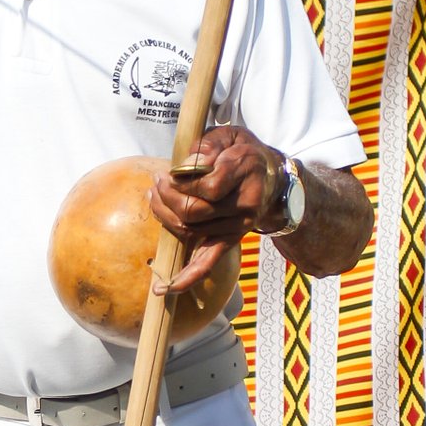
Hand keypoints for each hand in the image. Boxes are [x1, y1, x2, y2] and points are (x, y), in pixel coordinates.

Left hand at [147, 126, 284, 293]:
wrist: (271, 176)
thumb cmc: (243, 153)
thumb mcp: (229, 135)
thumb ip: (208, 144)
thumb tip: (187, 164)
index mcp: (245, 173)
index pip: (209, 186)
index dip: (182, 179)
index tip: (171, 169)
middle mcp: (243, 205)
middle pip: (193, 212)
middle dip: (166, 197)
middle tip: (157, 181)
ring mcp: (236, 227)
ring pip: (189, 231)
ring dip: (164, 216)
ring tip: (154, 196)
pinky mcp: (229, 241)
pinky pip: (207, 264)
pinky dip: (187, 278)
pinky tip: (164, 289)